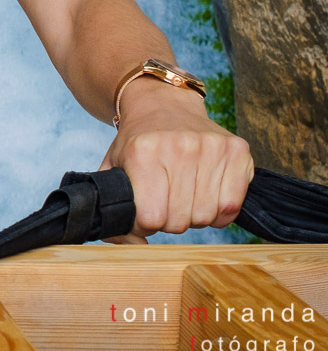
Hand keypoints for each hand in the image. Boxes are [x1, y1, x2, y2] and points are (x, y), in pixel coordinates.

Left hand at [99, 80, 252, 243]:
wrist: (163, 105)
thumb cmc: (137, 143)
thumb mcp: (111, 170)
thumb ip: (112, 211)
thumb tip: (135, 246)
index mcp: (142, 152)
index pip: (150, 217)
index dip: (145, 223)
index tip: (144, 211)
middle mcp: (178, 147)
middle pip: (180, 221)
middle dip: (170, 220)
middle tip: (165, 202)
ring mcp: (211, 147)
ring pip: (207, 216)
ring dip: (195, 215)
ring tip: (184, 195)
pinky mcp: (237, 150)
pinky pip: (232, 206)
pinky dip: (220, 210)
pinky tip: (206, 193)